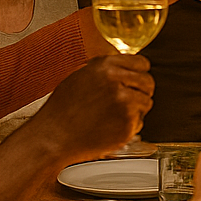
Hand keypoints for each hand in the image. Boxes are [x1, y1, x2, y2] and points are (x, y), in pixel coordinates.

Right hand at [32, 54, 153, 161]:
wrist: (53, 137)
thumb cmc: (61, 110)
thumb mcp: (79, 76)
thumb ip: (103, 69)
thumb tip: (122, 66)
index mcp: (105, 66)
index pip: (141, 63)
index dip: (139, 72)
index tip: (136, 79)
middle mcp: (117, 81)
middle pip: (148, 82)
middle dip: (140, 90)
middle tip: (127, 101)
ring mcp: (124, 103)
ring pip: (146, 102)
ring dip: (135, 109)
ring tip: (112, 116)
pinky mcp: (128, 123)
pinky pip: (139, 122)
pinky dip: (129, 126)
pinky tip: (110, 127)